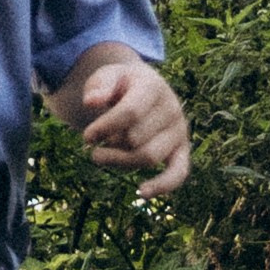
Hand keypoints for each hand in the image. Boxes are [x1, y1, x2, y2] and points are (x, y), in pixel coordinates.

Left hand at [73, 50, 190, 198]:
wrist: (143, 90)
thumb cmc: (121, 85)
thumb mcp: (107, 76)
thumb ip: (99, 86)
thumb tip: (91, 102)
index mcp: (154, 87)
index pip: (131, 113)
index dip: (106, 127)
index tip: (86, 137)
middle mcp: (172, 109)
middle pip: (136, 138)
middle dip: (111, 142)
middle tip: (97, 141)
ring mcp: (179, 132)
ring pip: (148, 158)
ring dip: (120, 161)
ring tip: (100, 156)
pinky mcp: (182, 152)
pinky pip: (178, 174)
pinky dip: (161, 186)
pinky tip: (142, 192)